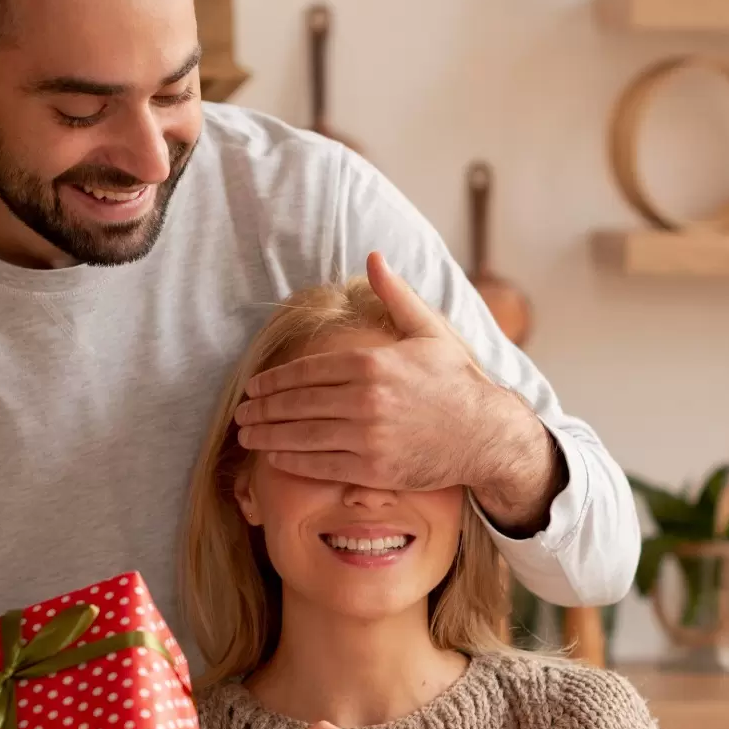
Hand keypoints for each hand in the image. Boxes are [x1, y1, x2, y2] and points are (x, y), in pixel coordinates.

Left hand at [235, 253, 560, 533]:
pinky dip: (292, 460)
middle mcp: (366, 399)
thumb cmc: (456, 381)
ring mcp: (369, 437)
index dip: (274, 380)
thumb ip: (396, 296)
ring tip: (247, 435)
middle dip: (263, 408)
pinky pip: (321, 465)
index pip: (307, 370)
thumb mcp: (429, 331)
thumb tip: (373, 258)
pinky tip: (274, 456)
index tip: (254, 387)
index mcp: (373, 363)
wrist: (486, 434)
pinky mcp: (374, 469)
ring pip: (302, 435)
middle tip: (241, 413)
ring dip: (268, 435)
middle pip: (297, 403)